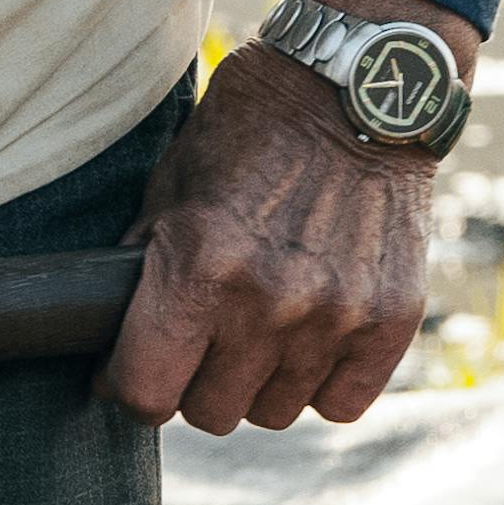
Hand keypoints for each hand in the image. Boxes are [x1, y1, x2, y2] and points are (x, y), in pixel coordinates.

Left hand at [106, 0, 456, 433]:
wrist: (359, 91)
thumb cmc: (251, 130)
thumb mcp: (174, 184)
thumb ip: (144, 267)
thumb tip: (111, 344)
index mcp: (199, 265)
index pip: (145, 393)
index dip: (131, 387)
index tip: (136, 369)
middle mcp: (268, 302)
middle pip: (210, 413)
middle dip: (195, 382)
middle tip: (204, 340)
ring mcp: (336, 316)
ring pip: (274, 413)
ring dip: (259, 383)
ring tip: (262, 329)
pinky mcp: (392, 320)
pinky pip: (341, 403)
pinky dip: (322, 382)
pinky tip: (312, 338)